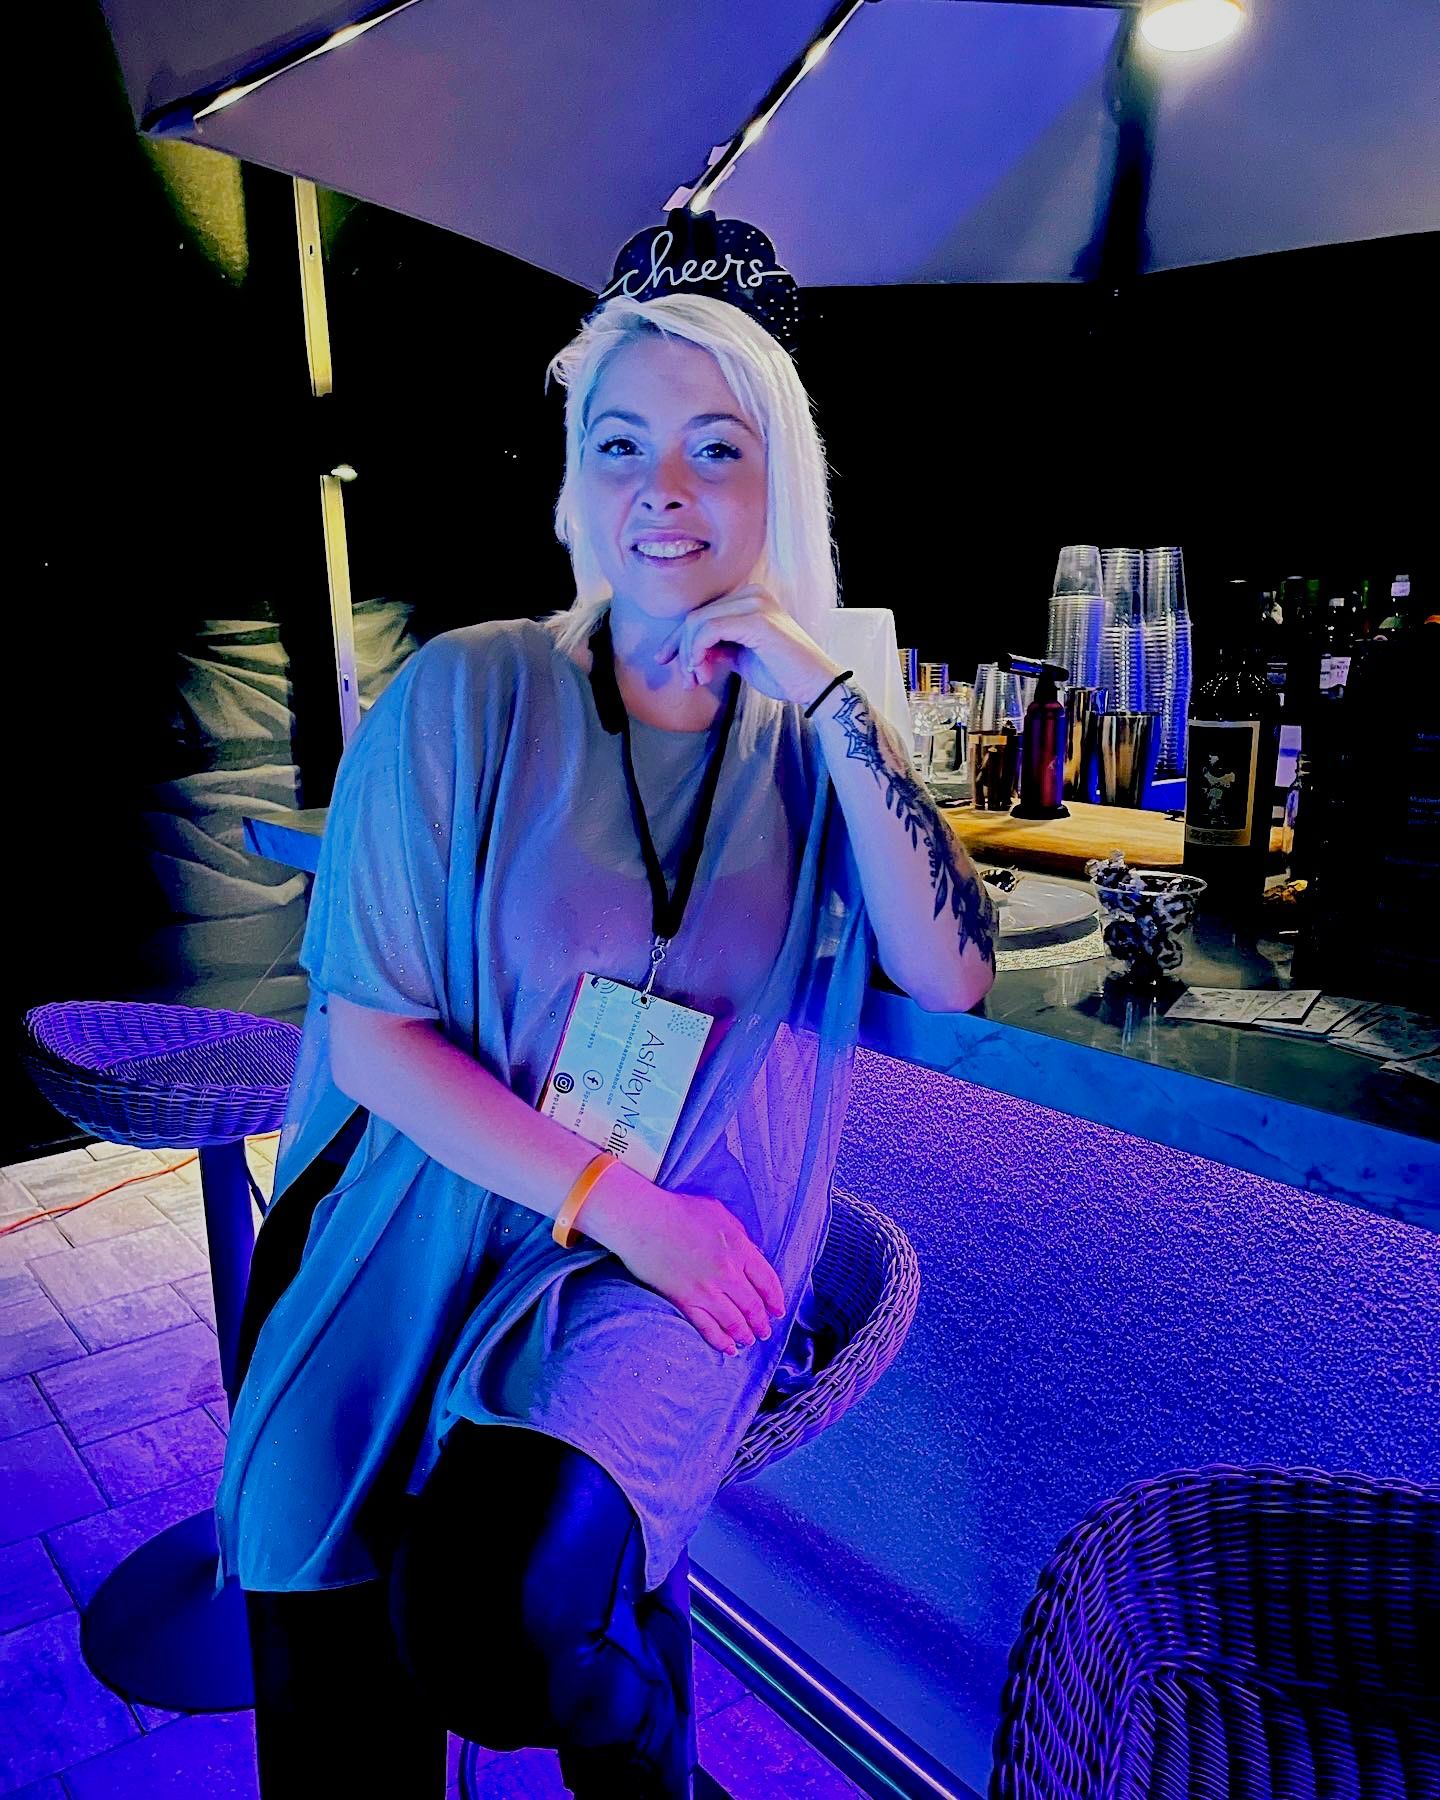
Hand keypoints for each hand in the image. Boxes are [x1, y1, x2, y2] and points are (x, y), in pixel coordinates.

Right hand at [575, 1160, 786, 1356]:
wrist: (644, 1219)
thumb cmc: (678, 1209)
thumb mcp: (719, 1212)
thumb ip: (739, 1234)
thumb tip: (750, 1252)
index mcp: (740, 1248)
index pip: (767, 1281)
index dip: (775, 1299)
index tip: (778, 1311)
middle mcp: (728, 1273)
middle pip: (752, 1305)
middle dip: (761, 1322)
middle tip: (764, 1332)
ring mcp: (707, 1290)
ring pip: (733, 1320)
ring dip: (744, 1334)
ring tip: (748, 1341)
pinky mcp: (685, 1301)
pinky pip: (708, 1327)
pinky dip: (720, 1341)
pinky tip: (727, 1348)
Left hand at [654, 585, 843, 708]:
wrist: (817, 686)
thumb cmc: (785, 674)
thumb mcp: (743, 657)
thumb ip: (719, 648)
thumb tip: (691, 653)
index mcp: (751, 599)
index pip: (703, 613)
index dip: (679, 639)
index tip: (668, 662)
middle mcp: (753, 594)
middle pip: (696, 616)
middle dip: (682, 650)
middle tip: (687, 681)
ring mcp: (755, 604)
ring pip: (698, 623)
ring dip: (690, 655)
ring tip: (698, 680)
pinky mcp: (756, 620)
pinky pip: (709, 631)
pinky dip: (698, 652)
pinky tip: (703, 671)